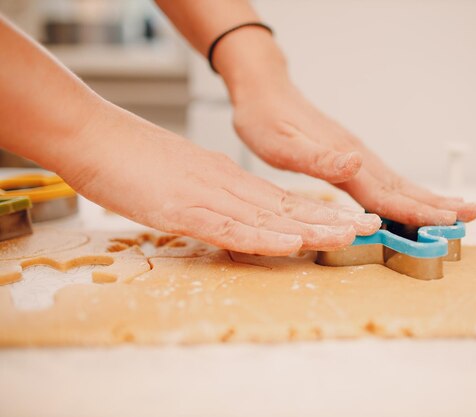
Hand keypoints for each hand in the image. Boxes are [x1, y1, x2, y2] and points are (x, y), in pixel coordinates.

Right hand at [59, 104, 380, 255]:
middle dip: (330, 219)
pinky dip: (262, 236)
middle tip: (370, 226)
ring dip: (310, 227)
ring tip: (349, 235)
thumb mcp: (186, 180)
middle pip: (286, 206)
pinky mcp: (183, 208)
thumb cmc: (135, 160)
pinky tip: (289, 242)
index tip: (351, 220)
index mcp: (228, 180)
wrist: (96, 137)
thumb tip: (235, 215)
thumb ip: (213, 199)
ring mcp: (207, 196)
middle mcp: (227, 186)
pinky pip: (229, 226)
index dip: (319, 212)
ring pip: (268, 215)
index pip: (282, 200)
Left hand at [232, 82, 475, 225]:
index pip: (385, 193)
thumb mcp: (282, 144)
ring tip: (457, 209)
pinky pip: (384, 179)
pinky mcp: (350, 155)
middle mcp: (357, 158)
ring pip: (397, 183)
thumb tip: (356, 163)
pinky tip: (412, 198)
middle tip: (472, 216)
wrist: (265, 92)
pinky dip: (405, 192)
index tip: (447, 223)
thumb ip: (319, 158)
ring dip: (428, 198)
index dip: (416, 211)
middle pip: (402, 188)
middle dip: (437, 205)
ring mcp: (356, 155)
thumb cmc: (266, 120)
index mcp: (345, 160)